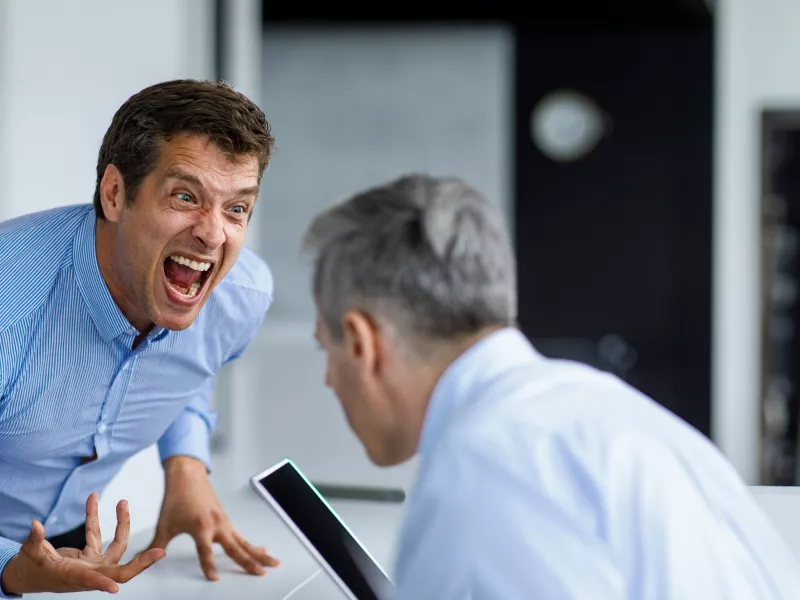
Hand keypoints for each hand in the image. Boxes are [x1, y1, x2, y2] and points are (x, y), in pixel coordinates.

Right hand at [0, 493, 164, 594]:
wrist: (27, 575)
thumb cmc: (28, 568)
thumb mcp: (30, 554)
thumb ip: (35, 540)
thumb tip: (36, 524)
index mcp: (73, 577)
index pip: (91, 581)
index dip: (103, 584)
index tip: (115, 587)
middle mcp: (88, 573)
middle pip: (121, 571)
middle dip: (141, 563)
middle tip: (161, 552)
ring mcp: (92, 565)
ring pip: (116, 546)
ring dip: (122, 524)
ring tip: (122, 501)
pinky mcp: (90, 556)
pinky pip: (97, 535)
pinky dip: (94, 517)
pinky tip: (93, 498)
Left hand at [147, 456, 278, 580]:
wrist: (187, 475)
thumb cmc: (177, 496)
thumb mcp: (165, 524)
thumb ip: (157, 545)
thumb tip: (145, 558)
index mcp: (201, 526)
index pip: (206, 552)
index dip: (209, 566)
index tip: (215, 579)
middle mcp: (216, 524)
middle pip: (237, 548)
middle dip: (251, 562)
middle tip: (263, 573)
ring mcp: (224, 522)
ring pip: (245, 542)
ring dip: (260, 553)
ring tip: (273, 562)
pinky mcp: (226, 519)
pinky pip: (242, 535)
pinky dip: (252, 544)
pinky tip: (261, 550)